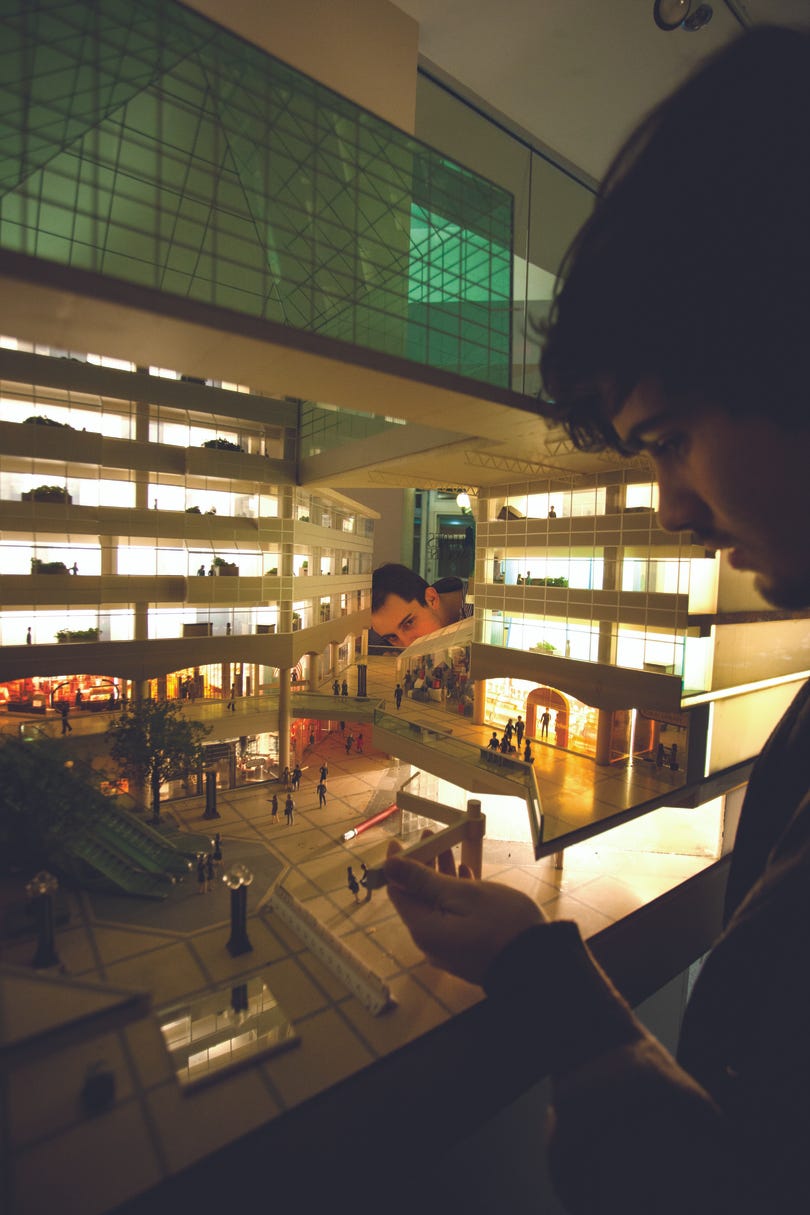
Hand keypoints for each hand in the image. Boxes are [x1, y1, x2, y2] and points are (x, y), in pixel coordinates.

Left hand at [384, 838, 546, 985]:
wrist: (540, 962)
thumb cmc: (504, 924)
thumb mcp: (462, 894)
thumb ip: (423, 880)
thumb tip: (390, 866)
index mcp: (424, 929)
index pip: (398, 892)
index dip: (397, 865)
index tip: (400, 841)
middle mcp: (431, 942)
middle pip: (417, 898)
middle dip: (421, 865)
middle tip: (429, 835)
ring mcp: (449, 948)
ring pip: (436, 905)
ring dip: (439, 876)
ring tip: (447, 847)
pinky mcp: (466, 948)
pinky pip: (451, 918)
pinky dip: (454, 895)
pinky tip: (463, 875)